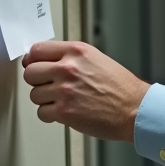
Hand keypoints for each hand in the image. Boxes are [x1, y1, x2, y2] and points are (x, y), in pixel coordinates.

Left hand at [21, 40, 151, 141]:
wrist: (134, 109)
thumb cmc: (120, 87)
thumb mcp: (96, 59)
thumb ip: (71, 57)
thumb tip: (46, 61)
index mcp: (76, 52)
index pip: (37, 50)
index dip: (32, 60)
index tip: (32, 65)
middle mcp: (68, 68)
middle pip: (30, 72)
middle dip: (37, 81)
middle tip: (48, 86)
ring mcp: (65, 90)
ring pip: (34, 94)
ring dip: (45, 99)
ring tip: (62, 100)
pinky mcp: (64, 111)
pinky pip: (41, 112)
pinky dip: (50, 115)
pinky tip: (63, 111)